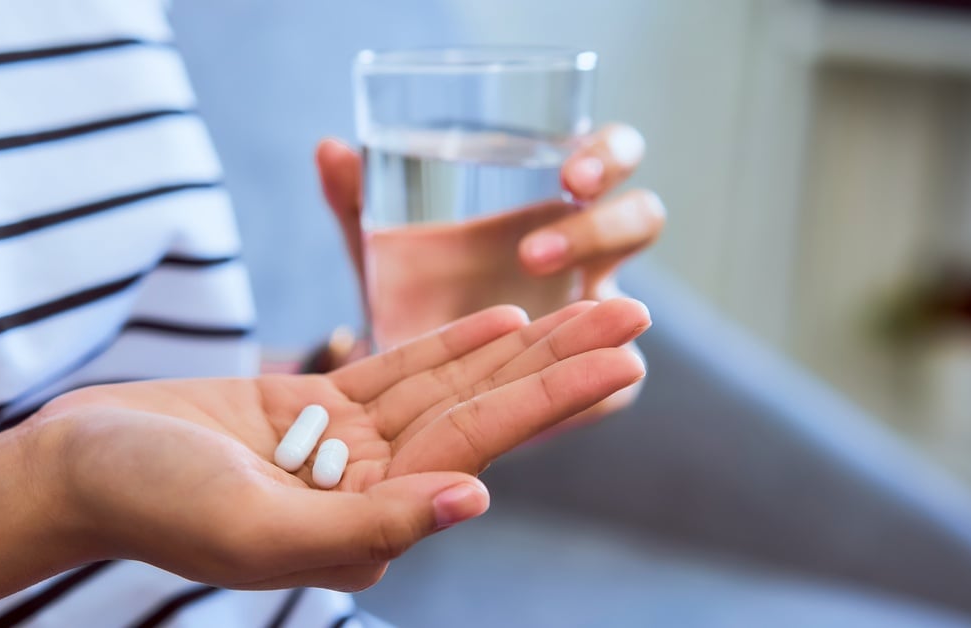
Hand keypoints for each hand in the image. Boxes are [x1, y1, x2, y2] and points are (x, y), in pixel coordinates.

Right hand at [28, 300, 648, 591]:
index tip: (624, 362)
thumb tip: (474, 501)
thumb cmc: (149, 502)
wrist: (74, 466)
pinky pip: (393, 372)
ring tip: (587, 304)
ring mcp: (343, 450)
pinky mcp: (312, 410)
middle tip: (634, 313)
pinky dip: (445, 345)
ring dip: (517, 345)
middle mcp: (367, 492)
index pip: (478, 454)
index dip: (553, 402)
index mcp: (364, 528)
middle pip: (481, 415)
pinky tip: (499, 318)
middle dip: (559, 363)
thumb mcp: (255, 527)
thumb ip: (368, 523)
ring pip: (447, 387)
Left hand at [316, 124, 663, 417]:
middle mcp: (587, 255)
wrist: (408, 382)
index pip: (611, 157)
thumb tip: (328, 148)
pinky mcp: (590, 387)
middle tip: (539, 249)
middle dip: (607, 225)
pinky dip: (589, 392)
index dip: (608, 156)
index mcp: (555, 202)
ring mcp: (591, 322)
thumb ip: (357, 201)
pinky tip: (552, 404)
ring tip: (536, 327)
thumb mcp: (383, 249)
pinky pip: (611, 389)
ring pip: (630, 309)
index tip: (569, 175)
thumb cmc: (411, 291)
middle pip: (641, 218)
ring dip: (598, 314)